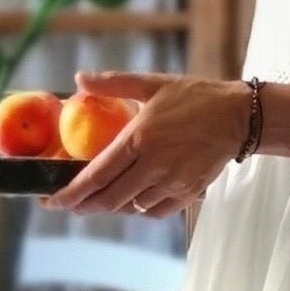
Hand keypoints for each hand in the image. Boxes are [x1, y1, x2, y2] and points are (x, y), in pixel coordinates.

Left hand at [46, 71, 250, 217]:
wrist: (237, 117)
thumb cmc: (193, 97)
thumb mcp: (152, 83)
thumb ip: (112, 83)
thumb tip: (78, 79)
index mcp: (139, 138)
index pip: (96, 175)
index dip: (71, 193)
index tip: (52, 201)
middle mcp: (153, 166)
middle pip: (109, 199)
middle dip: (85, 205)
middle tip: (70, 203)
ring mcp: (171, 183)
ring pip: (131, 207)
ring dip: (112, 204)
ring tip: (101, 196)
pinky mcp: (186, 194)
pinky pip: (153, 211)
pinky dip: (138, 207)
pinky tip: (133, 197)